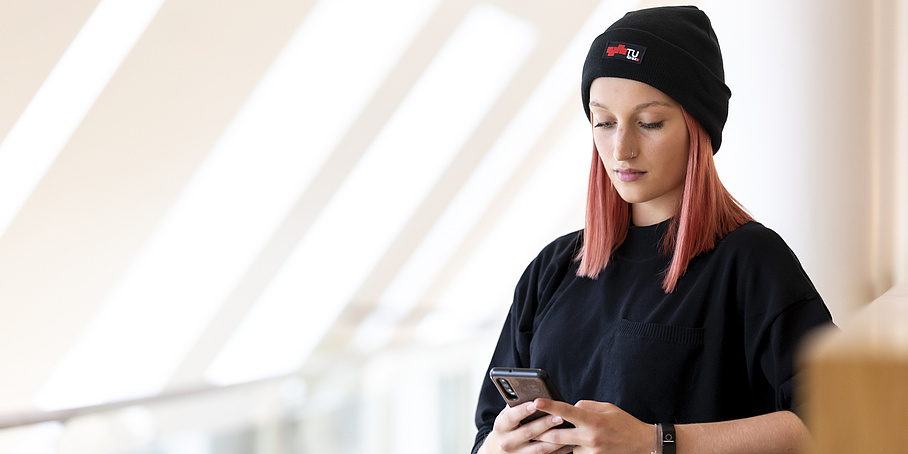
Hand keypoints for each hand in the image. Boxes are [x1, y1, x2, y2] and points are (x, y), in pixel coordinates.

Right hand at [479, 402, 573, 453]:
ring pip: (540, 448)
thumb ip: (514, 407)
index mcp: (501, 427)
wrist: (495, 453)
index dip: (522, 410)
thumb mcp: (504, 418)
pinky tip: (569, 443)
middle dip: (545, 424)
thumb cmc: (505, 430)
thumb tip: (530, 392)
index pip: (511, 417)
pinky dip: (559, 450)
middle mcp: (508, 442)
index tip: (535, 404)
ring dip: (556, 439)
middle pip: (528, 432)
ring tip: (568, 430)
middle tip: (560, 416)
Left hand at [532, 399, 652, 453]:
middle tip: (531, 429)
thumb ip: (585, 406)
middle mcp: (590, 437)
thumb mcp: (606, 408)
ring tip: (558, 435)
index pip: (566, 411)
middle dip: (541, 433)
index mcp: (593, 420)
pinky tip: (582, 442)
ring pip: (566, 447)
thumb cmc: (624, 423)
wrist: (642, 444)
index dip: (550, 406)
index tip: (536, 401)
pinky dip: (575, 448)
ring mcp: (591, 451)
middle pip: (557, 436)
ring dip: (561, 442)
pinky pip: (576, 453)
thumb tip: (569, 408)